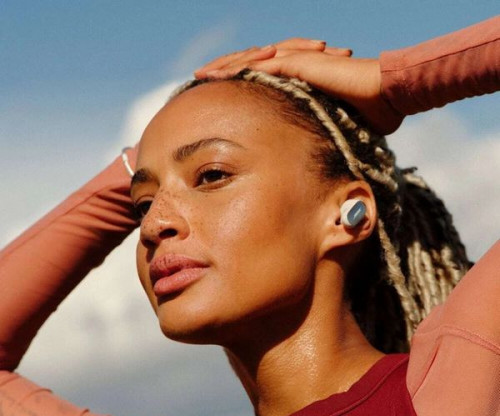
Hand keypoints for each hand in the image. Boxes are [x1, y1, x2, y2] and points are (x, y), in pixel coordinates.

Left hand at [195, 40, 402, 134]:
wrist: (387, 97)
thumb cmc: (368, 114)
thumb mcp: (334, 127)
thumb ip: (319, 134)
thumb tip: (315, 158)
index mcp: (301, 80)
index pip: (264, 76)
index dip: (241, 80)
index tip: (222, 93)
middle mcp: (296, 67)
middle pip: (251, 64)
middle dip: (225, 70)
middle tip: (201, 79)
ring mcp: (297, 62)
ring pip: (251, 60)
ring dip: (224, 66)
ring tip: (201, 74)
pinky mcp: (300, 64)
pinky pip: (261, 65)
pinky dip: (237, 69)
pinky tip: (217, 74)